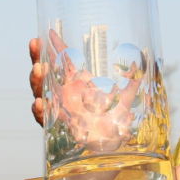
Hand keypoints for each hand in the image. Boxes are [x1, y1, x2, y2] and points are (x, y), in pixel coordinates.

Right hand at [28, 32, 142, 151]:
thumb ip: (134, 79)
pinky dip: (39, 110)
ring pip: (40, 91)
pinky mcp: (58, 125)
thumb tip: (144, 60)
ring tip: (39, 68)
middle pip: (44, 72)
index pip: (60, 60)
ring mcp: (59, 108)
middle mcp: (64, 92)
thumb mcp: (126, 97)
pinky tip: (40, 102)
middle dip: (36, 57)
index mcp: (76, 81)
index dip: (52, 47)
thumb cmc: (116, 119)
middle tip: (36, 45)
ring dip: (37, 79)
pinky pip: (43, 118)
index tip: (44, 34)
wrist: (112, 145)